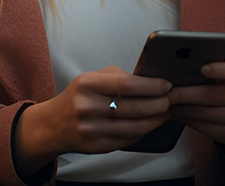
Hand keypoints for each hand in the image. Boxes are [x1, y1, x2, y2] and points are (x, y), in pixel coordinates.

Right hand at [13, 66, 171, 176]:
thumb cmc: (78, 97)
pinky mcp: (97, 146)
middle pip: (134, 107)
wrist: (54, 124)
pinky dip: (144, 131)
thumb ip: (117, 77)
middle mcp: (86, 107)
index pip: (126, 84)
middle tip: (170, 99)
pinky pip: (128, 139)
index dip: (151, 86)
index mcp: (86, 84)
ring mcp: (91, 129)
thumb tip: (149, 81)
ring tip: (165, 112)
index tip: (166, 85)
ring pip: (135, 127)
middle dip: (158, 103)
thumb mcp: (90, 78)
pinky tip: (150, 124)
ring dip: (156, 120)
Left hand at [167, 54, 224, 147]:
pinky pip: (203, 127)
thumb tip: (178, 57)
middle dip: (183, 93)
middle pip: (210, 95)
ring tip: (165, 101)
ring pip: (203, 113)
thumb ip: (211, 60)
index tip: (203, 68)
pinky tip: (176, 112)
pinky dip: (186, 119)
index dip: (220, 69)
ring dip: (180, 107)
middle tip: (164, 90)